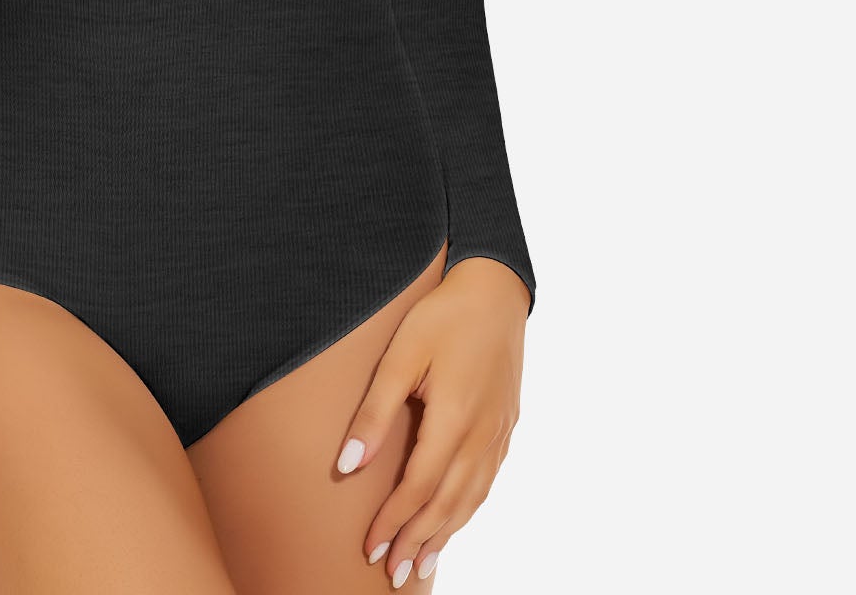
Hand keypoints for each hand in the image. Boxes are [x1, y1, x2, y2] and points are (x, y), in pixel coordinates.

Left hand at [334, 258, 527, 585]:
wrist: (495, 290)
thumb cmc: (442, 316)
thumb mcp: (401, 356)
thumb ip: (375, 411)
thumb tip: (349, 464)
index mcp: (455, 419)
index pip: (419, 487)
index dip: (394, 521)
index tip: (370, 548)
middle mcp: (482, 435)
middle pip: (448, 504)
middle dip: (418, 541)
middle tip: (394, 573)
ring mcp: (498, 433)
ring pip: (471, 499)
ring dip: (445, 534)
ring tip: (422, 563)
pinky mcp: (505, 426)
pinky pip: (486, 481)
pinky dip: (467, 509)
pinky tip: (454, 518)